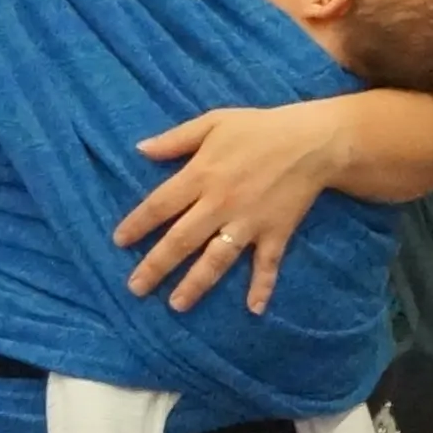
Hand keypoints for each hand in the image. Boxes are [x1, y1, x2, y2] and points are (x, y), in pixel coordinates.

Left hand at [115, 97, 361, 310]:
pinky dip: (263, 286)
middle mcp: (220, 204)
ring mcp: (249, 223)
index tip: (120, 242)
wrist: (313, 141)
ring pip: (216, 259)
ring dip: (196, 284)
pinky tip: (254, 309)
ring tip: (177, 305)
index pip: (159, 205)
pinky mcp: (276, 232)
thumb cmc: (260, 128)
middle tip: (136, 288)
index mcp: (201, 175)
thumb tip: (140, 149)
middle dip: (156, 266)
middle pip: (181, 240)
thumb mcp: (213, 122)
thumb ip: (176, 139)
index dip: (137, 225)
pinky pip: (267, 264)